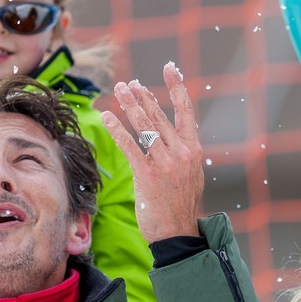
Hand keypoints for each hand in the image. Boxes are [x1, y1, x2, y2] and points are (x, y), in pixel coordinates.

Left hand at [100, 63, 203, 241]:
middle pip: (160, 116)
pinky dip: (117, 129)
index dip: (177, 88)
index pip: (186, 112)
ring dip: (131, 106)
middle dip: (143, 96)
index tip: (170, 69)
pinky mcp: (148, 175)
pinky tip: (107, 117)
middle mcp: (181, 153)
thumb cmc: (180, 205)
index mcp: (193, 150)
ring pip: (145, 127)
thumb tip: (172, 138)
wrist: (177, 232)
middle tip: (130, 83)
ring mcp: (166, 164)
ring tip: (120, 90)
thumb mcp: (191, 175)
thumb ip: (182, 154)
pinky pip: (130, 146)